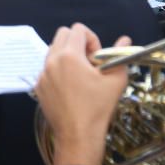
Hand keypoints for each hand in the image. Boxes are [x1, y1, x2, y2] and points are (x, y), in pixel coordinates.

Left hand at [35, 25, 129, 164]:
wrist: (78, 136)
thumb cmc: (98, 108)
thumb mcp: (115, 80)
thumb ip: (119, 55)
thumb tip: (125, 39)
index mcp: (69, 56)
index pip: (77, 29)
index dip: (92, 39)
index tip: (97, 58)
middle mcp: (52, 61)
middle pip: (62, 35)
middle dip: (78, 43)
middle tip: (90, 63)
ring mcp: (42, 74)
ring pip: (53, 51)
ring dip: (67, 55)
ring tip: (81, 75)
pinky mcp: (38, 87)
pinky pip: (47, 69)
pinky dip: (58, 71)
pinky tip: (71, 88)